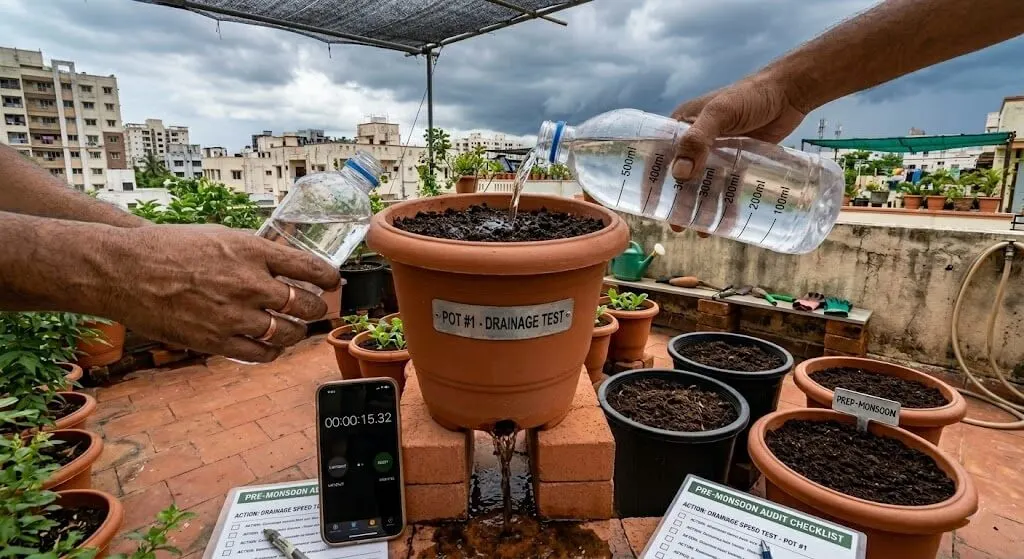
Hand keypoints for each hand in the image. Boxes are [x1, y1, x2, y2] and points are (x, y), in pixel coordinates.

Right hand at [107, 225, 340, 361]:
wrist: (125, 270)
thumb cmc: (169, 247)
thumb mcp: (220, 236)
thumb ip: (253, 252)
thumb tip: (282, 264)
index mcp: (252, 251)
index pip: (310, 267)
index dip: (329, 278)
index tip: (334, 282)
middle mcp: (249, 283)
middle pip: (305, 303)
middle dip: (316, 308)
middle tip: (316, 308)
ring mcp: (234, 314)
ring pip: (288, 332)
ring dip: (297, 332)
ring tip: (296, 329)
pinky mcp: (217, 341)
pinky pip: (261, 354)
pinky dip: (273, 352)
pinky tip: (272, 347)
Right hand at [668, 72, 807, 233]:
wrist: (789, 92)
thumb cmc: (750, 95)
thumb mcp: (720, 113)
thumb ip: (698, 140)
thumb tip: (679, 174)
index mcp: (683, 126)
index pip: (659, 156)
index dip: (652, 181)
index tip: (649, 205)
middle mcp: (698, 142)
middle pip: (682, 178)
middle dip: (678, 203)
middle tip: (677, 226)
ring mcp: (719, 154)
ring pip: (706, 187)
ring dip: (702, 209)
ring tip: (702, 231)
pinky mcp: (740, 162)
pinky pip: (729, 188)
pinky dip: (726, 206)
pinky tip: (726, 224)